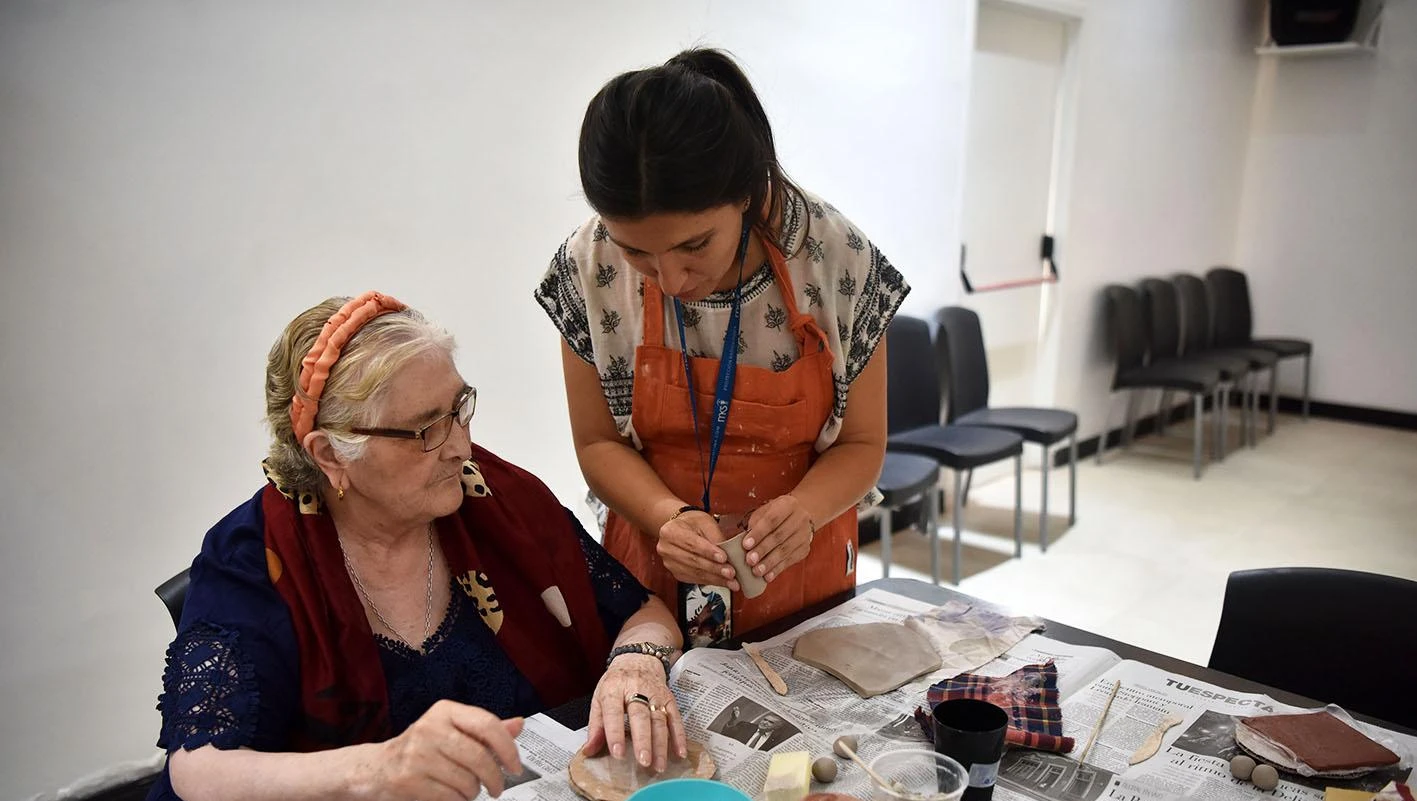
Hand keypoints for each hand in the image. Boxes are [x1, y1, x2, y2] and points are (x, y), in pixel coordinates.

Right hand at [370, 699, 523, 799]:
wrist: (378, 768)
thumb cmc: (422, 748)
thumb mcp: (452, 730)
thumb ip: (485, 730)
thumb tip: (519, 724)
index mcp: (444, 711)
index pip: (487, 724)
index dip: (508, 748)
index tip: (515, 766)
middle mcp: (429, 729)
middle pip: (479, 757)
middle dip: (494, 778)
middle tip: (497, 787)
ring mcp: (417, 755)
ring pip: (467, 781)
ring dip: (473, 791)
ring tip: (467, 788)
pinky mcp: (409, 781)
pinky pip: (451, 797)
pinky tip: (453, 795)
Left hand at [584, 654, 687, 772]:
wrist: (638, 658)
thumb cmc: (616, 682)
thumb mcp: (599, 698)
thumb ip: (595, 726)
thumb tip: (588, 751)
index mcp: (614, 689)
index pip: (614, 712)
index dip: (615, 733)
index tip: (618, 753)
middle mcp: (636, 689)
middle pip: (641, 716)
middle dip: (643, 740)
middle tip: (643, 762)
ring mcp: (655, 694)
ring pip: (660, 719)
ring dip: (661, 744)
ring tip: (659, 765)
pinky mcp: (669, 698)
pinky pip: (676, 718)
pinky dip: (679, 736)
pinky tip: (680, 752)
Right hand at [656, 510, 737, 589]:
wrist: (682, 529)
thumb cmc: (693, 524)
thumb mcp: (705, 522)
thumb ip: (715, 537)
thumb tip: (728, 554)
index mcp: (670, 532)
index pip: (691, 543)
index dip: (708, 552)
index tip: (723, 558)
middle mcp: (666, 549)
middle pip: (693, 561)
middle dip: (715, 568)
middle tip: (731, 572)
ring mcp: (670, 563)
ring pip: (695, 573)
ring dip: (716, 578)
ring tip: (731, 581)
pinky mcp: (676, 573)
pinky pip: (695, 579)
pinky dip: (712, 581)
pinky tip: (723, 582)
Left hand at [742, 495, 813, 582]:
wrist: (799, 516)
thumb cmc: (775, 514)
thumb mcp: (765, 512)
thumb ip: (755, 524)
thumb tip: (745, 542)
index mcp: (788, 505)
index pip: (772, 520)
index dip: (758, 533)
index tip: (745, 545)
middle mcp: (800, 518)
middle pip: (779, 536)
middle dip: (763, 550)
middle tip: (749, 560)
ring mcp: (805, 534)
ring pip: (785, 550)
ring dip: (769, 562)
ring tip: (756, 571)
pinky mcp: (805, 548)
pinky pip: (790, 560)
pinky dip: (777, 569)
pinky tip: (768, 576)